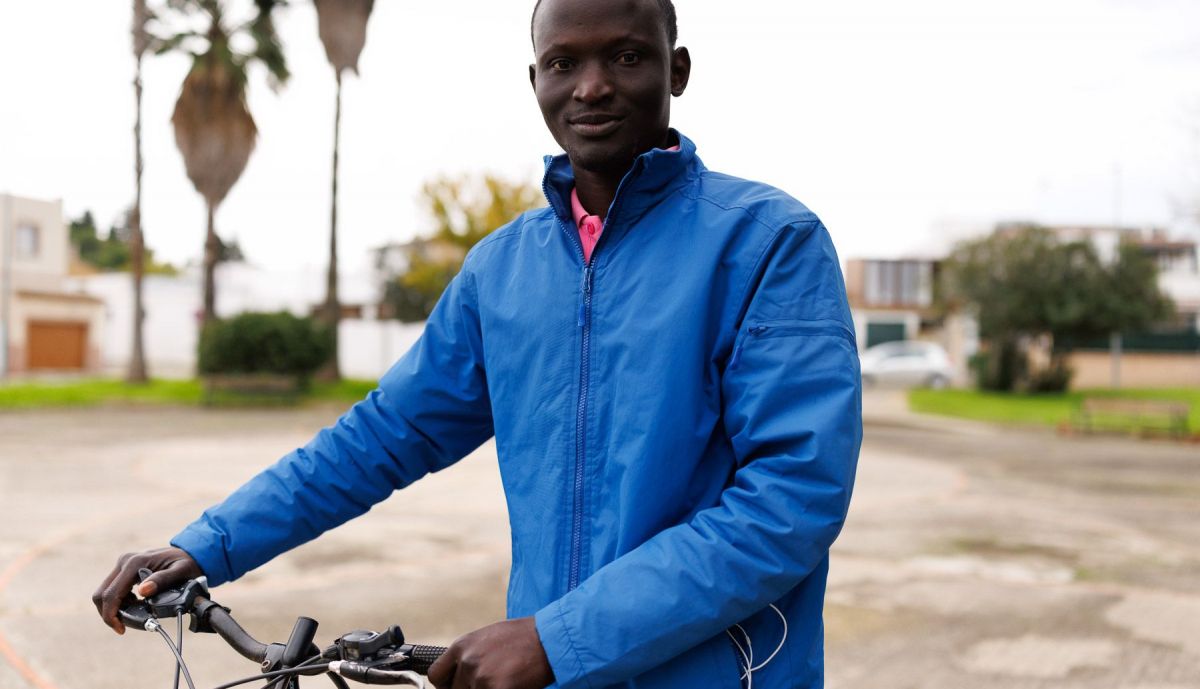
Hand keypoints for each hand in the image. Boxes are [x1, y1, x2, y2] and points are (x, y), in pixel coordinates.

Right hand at [92, 546, 202, 633]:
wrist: (189, 553)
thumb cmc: (187, 563)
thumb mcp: (181, 572)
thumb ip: (163, 580)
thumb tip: (143, 591)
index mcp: (135, 563)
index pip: (112, 594)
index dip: (111, 615)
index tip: (121, 629)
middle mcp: (124, 561)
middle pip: (102, 594)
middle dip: (109, 614)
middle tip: (124, 627)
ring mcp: (123, 564)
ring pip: (104, 593)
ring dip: (114, 608)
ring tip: (135, 615)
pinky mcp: (124, 569)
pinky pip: (113, 590)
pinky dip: (119, 602)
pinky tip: (136, 606)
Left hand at [427, 617, 553, 688]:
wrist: (550, 638)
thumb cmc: (524, 637)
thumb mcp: (488, 638)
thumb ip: (470, 655)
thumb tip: (460, 674)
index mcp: (462, 645)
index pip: (436, 675)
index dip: (445, 684)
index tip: (454, 687)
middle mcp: (467, 661)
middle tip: (489, 682)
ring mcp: (481, 677)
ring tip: (504, 680)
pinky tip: (513, 685)